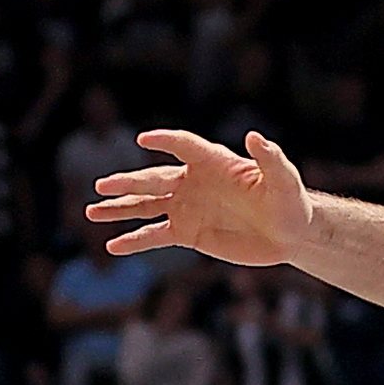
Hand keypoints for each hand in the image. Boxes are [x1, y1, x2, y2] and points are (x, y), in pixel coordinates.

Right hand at [87, 129, 312, 266]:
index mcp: (213, 163)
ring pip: (146, 206)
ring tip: (91, 211)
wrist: (291, 234)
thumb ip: (270, 160)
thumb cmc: (290, 201)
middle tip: (103, 185)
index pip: (185, 146)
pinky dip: (135, 241)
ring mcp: (188, 207)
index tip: (146, 140)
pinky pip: (156, 235)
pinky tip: (112, 246)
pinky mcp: (189, 233)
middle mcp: (193, 182)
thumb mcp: (284, 180)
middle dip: (128, 183)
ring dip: (120, 209)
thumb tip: (256, 138)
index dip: (167, 141)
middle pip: (155, 179)